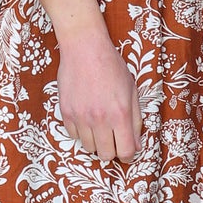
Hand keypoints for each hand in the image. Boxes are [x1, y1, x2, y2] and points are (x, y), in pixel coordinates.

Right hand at [57, 19, 142, 161]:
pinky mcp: (66, 113)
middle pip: (106, 155)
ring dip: (96, 141)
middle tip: (114, 138)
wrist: (85, 48)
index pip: (126, 151)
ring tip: (100, 125)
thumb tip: (136, 144)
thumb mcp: (132, 90)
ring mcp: (80, 117)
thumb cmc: (111, 66)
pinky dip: (81, 131)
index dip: (129, 154)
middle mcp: (100, 119)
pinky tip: (86, 117)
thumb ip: (136, 120)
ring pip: (89, 147)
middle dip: (112, 150)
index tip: (128, 149)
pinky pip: (74, 136)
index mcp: (120, 113)